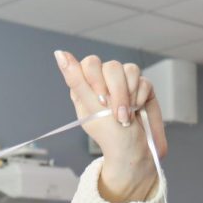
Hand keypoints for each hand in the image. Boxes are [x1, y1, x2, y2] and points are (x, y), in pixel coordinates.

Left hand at [54, 51, 167, 202]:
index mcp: (86, 88)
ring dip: (128, 96)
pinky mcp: (141, 87)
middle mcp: (104, 83)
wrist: (134, 149)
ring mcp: (123, 84)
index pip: (89, 63)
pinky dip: (139, 98)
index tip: (101, 99)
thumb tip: (59, 53)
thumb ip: (77, 80)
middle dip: (115, 91)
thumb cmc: (108, 134)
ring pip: (129, 70)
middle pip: (111, 65)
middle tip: (115, 113)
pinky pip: (144, 80)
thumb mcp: (89, 109)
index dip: (95, 78)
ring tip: (126, 115)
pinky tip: (136, 111)